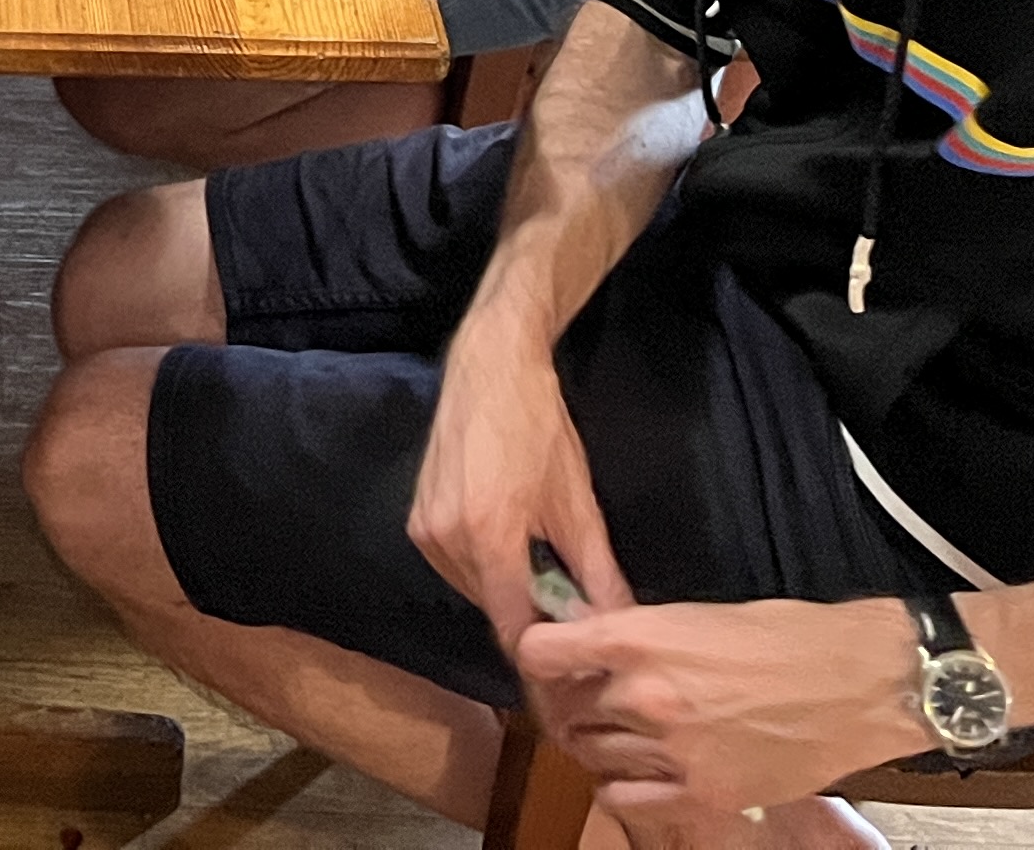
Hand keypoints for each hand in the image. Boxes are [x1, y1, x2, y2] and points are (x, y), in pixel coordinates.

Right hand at [408, 313, 630, 662]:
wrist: (491, 369)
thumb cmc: (540, 429)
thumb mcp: (578, 505)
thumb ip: (597, 574)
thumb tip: (617, 626)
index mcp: (488, 538)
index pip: (512, 629)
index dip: (544, 654)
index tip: (572, 664)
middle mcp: (445, 540)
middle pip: (493, 609)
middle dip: (531, 616)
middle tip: (568, 607)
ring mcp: (424, 529)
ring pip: (474, 589)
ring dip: (507, 590)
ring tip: (540, 566)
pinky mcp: (416, 518)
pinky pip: (455, 565)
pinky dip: (484, 566)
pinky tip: (509, 541)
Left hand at [516, 595, 921, 827]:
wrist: (861, 683)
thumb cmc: (792, 637)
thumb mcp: (699, 614)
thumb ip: (640, 635)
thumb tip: (595, 646)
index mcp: (641, 638)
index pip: (540, 652)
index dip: (541, 655)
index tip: (549, 658)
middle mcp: (646, 696)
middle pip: (566, 706)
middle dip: (572, 700)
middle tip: (588, 697)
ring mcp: (672, 751)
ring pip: (593, 752)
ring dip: (599, 742)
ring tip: (622, 731)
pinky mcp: (702, 795)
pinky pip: (624, 799)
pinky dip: (619, 787)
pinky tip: (638, 771)